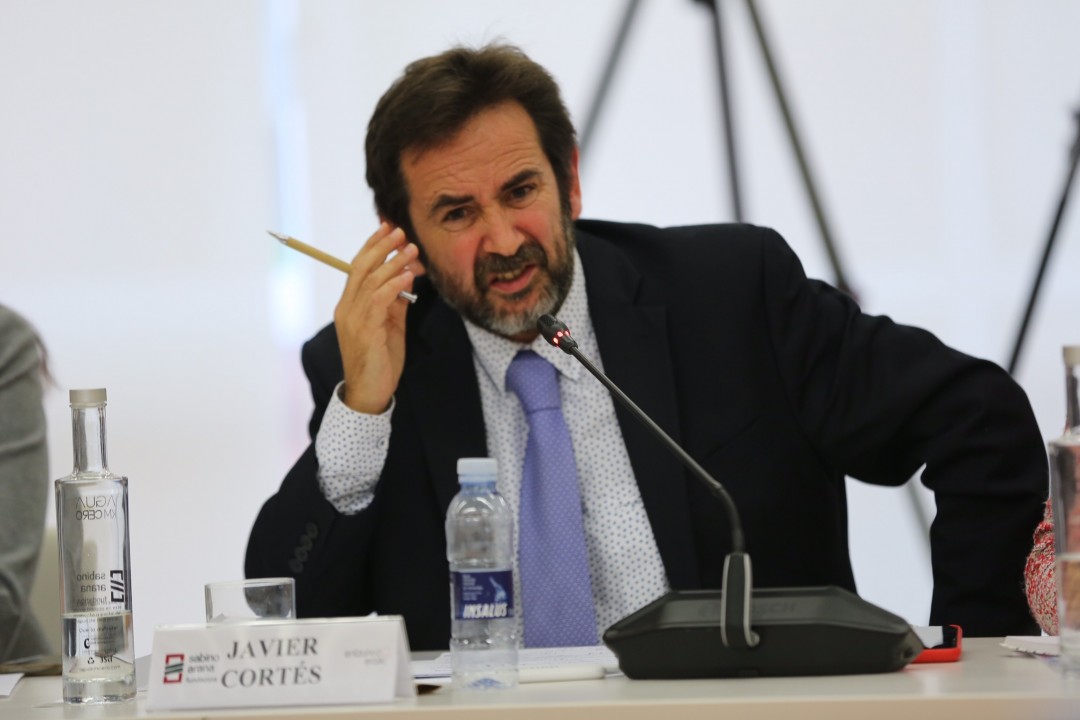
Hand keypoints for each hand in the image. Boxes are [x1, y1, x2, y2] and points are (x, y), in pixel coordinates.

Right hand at [333, 223, 419, 413]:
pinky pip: (378, 302)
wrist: (370, 393)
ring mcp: (354, 320)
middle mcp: (347, 309)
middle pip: (360, 268)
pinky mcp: (365, 332)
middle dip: (381, 247)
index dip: (372, 246)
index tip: (388, 228)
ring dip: (392, 263)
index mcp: (349, 305)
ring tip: (411, 250)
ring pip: (370, 282)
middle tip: (401, 232)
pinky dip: (393, 286)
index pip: (357, 268)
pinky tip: (408, 276)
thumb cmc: (380, 360)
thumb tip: (407, 276)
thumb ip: (396, 301)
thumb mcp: (391, 325)